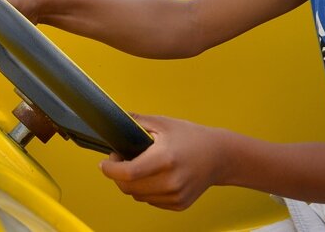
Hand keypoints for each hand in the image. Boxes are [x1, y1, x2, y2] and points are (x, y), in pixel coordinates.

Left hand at [100, 114, 226, 210]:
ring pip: (138, 196)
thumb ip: (137, 122)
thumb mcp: (165, 124)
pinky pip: (151, 201)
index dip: (111, 169)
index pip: (128, 172)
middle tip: (122, 160)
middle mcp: (171, 181)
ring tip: (141, 167)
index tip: (105, 163)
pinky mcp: (178, 204)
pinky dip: (147, 190)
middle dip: (118, 175)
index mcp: (166, 159)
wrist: (220, 156)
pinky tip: (156, 176)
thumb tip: (114, 121)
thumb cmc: (193, 137)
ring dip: (132, 184)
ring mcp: (175, 195)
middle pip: (129, 187)